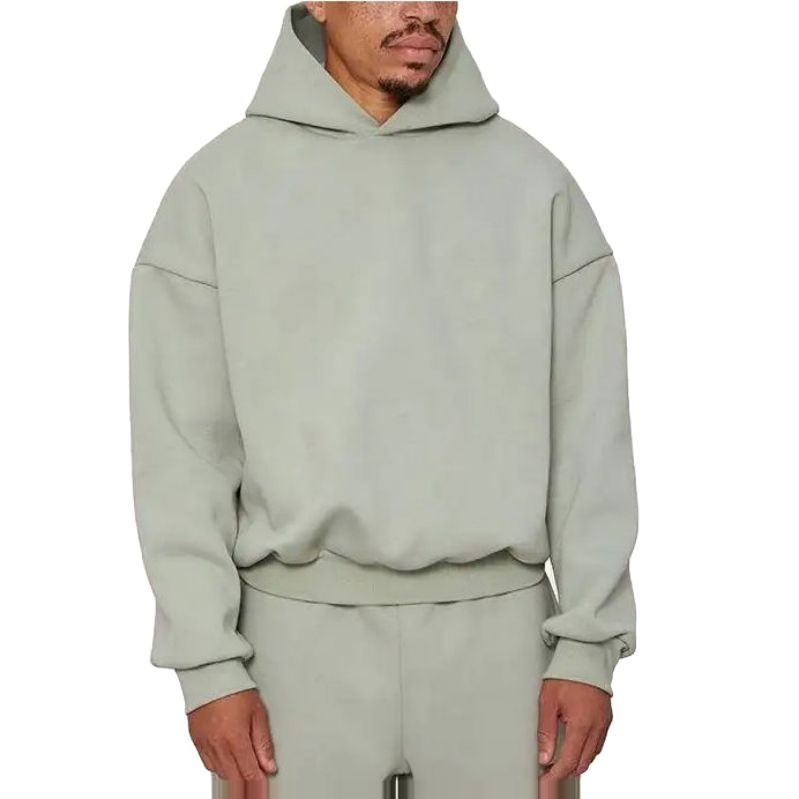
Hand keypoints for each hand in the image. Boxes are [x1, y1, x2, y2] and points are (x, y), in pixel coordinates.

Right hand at [188, 688, 275, 792]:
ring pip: (220, 771)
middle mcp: (218, 744)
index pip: (249, 771)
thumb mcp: (258, 712)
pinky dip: (217, 765)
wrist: (210, 674)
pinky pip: (207, 762)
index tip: (263, 782)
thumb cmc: (236, 688)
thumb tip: (269, 765)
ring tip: (241, 766)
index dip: (258, 780)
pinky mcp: (196, 739)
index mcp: (235, 738)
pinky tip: (225, 759)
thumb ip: (263, 742)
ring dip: (232, 772)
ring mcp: (205, 743)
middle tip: (253, 780)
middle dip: (245, 780)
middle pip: (233, 776)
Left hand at [537, 678, 611, 793]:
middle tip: (551, 768)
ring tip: (562, 758)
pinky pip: (599, 742)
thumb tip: (544, 755)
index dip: (557, 772)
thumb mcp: (548, 701)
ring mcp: (604, 723)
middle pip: (583, 762)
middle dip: (567, 769)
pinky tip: (578, 745)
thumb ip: (545, 731)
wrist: (585, 656)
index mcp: (581, 724)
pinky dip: (588, 749)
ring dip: (579, 760)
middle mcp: (597, 727)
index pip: (570, 760)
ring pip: (593, 754)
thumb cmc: (566, 674)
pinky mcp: (607, 718)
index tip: (547, 776)